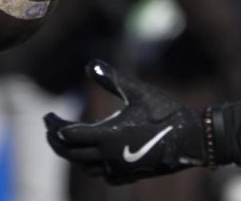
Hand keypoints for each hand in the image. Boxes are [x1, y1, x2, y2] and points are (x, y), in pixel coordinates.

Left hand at [44, 60, 209, 183]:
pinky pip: (100, 174)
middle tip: (48, 129)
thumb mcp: (138, 92)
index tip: (47, 115)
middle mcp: (109, 157)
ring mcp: (119, 170)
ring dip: (71, 154)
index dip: (55, 125)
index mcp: (108, 136)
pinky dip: (89, 165)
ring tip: (64, 142)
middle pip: (71, 154)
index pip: (69, 134)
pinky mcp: (128, 176)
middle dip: (56, 141)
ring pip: (84, 167)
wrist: (192, 139)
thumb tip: (90, 64)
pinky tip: (91, 157)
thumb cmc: (165, 112)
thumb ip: (112, 78)